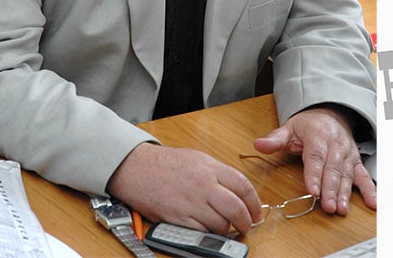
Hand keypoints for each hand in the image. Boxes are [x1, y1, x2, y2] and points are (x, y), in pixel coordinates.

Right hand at [107, 143, 262, 234]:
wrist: (136, 168)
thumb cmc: (164, 163)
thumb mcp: (196, 158)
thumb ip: (217, 173)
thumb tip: (235, 190)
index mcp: (210, 168)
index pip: (243, 186)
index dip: (254, 203)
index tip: (256, 212)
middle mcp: (204, 185)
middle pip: (237, 209)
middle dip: (246, 222)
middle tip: (246, 226)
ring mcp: (192, 203)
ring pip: (222, 224)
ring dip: (227, 230)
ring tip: (225, 228)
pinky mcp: (179, 219)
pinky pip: (203, 233)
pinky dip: (209, 234)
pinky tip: (207, 230)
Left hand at [253, 108, 375, 214]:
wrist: (330, 113)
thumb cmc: (309, 125)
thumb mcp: (289, 128)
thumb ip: (275, 139)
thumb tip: (258, 144)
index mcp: (318, 136)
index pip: (316, 157)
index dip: (314, 175)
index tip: (312, 191)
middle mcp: (336, 145)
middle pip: (333, 169)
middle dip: (331, 189)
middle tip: (328, 206)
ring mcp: (348, 154)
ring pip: (347, 175)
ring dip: (345, 193)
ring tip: (342, 209)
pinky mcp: (356, 162)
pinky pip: (364, 176)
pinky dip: (370, 190)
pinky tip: (373, 203)